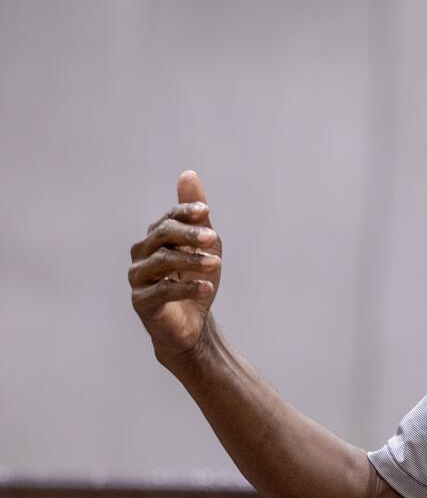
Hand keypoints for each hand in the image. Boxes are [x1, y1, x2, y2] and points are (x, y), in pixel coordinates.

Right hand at [128, 171, 221, 363]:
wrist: (191, 323)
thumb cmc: (195, 280)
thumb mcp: (203, 246)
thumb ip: (196, 216)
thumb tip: (188, 174)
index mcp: (156, 238)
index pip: (169, 218)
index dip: (186, 212)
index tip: (206, 212)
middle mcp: (142, 254)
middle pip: (162, 236)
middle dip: (188, 234)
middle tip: (212, 237)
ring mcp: (138, 278)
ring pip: (162, 262)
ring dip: (192, 261)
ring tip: (216, 265)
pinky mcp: (141, 302)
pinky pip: (162, 291)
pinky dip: (187, 287)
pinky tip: (207, 288)